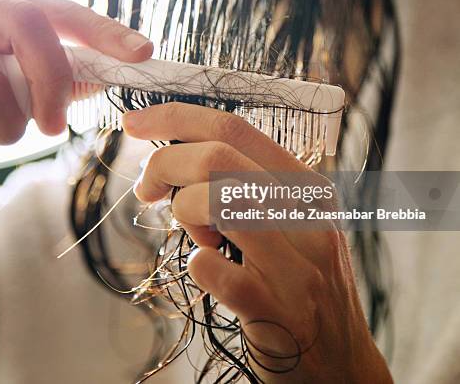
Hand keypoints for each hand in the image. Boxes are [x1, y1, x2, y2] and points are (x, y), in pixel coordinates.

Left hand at [122, 103, 391, 382]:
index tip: (135, 122)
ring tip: (197, 235)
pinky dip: (196, 264)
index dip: (176, 117)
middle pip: (218, 157)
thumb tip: (178, 153)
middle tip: (148, 189)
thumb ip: (248, 185)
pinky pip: (210, 268)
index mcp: (307, 186)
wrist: (341, 363)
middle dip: (164, 164)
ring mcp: (294, 265)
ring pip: (216, 200)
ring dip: (185, 212)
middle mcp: (307, 217)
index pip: (235, 128)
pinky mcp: (276, 309)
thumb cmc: (299, 282)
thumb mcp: (290, 222)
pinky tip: (211, 270)